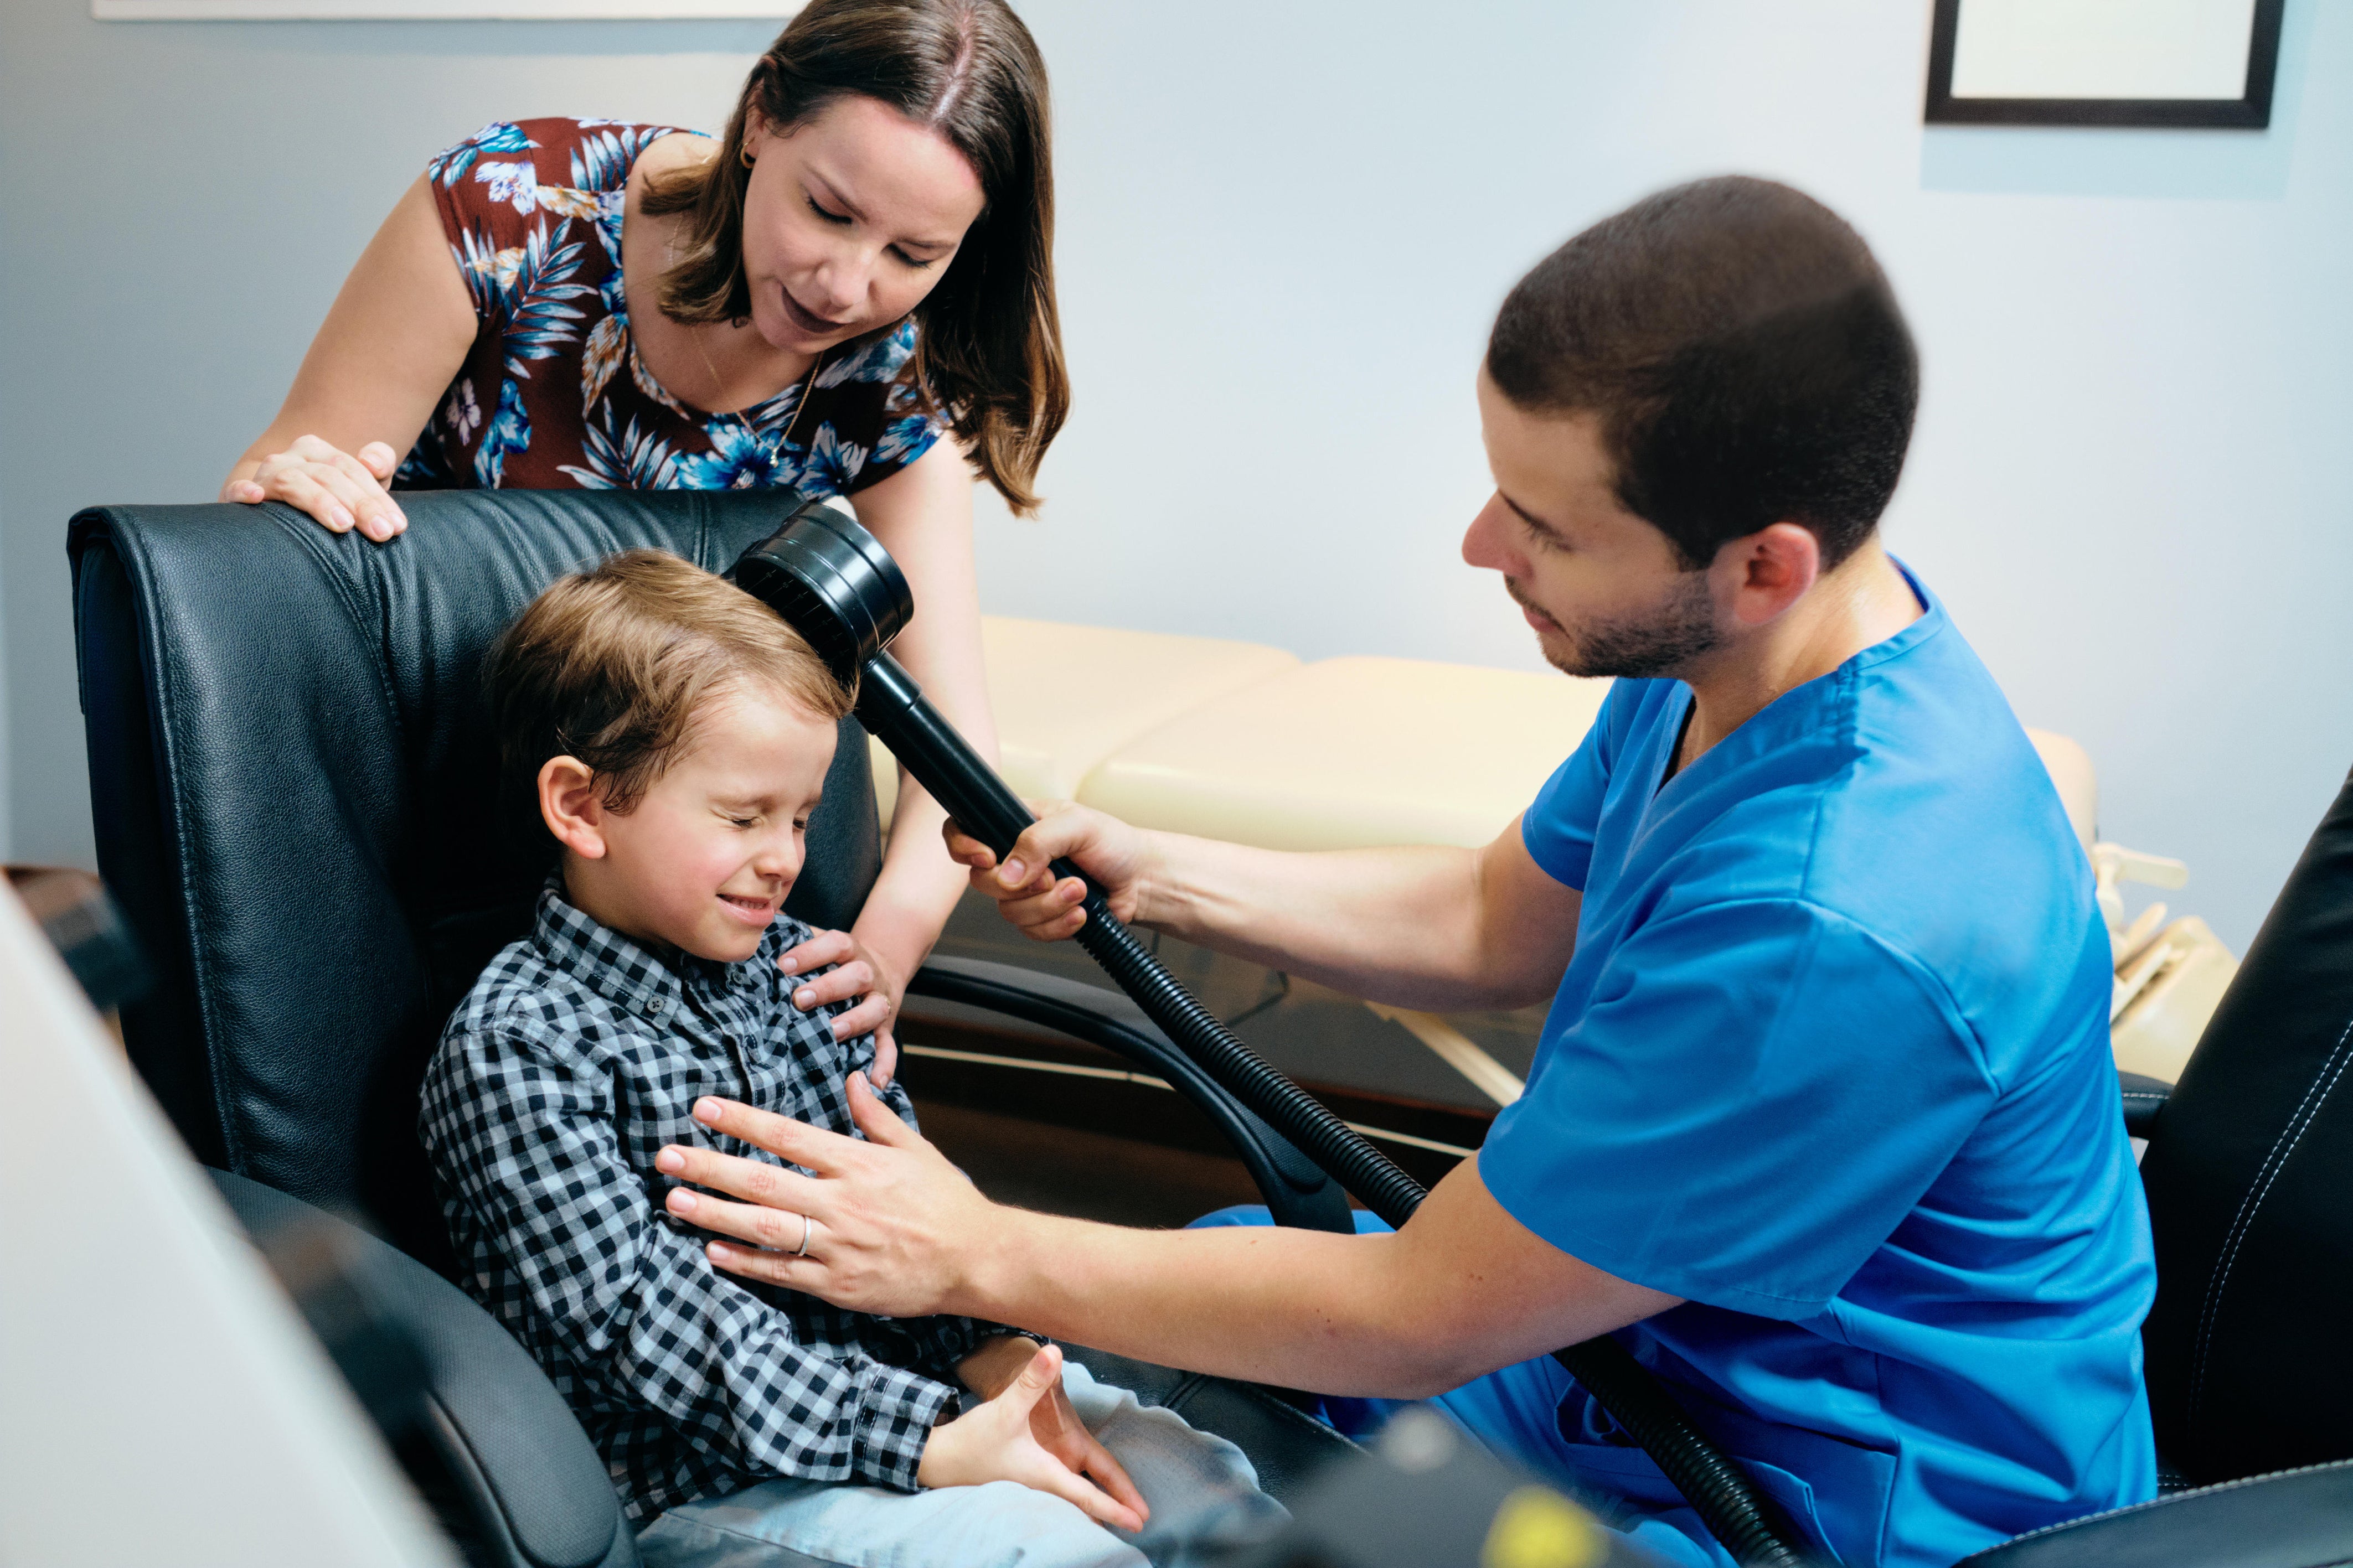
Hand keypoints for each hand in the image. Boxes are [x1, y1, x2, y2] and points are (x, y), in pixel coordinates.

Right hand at [223, 434, 407, 541]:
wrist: (269, 512)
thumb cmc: (324, 503)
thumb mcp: (356, 486)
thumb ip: (376, 467)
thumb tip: (376, 462)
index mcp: (320, 454)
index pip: (354, 468)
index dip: (377, 496)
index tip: (397, 526)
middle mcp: (292, 459)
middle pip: (330, 475)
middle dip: (360, 504)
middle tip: (382, 533)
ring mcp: (265, 476)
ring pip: (293, 480)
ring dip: (319, 501)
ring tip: (343, 524)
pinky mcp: (240, 496)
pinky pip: (238, 488)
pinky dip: (244, 491)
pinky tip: (255, 498)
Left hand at [657, 1076, 991, 1317]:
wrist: (975, 1259)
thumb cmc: (945, 1201)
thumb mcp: (915, 1149)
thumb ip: (876, 1116)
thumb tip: (852, 1078)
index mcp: (858, 1163)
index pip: (787, 1136)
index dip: (742, 1120)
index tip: (703, 1108)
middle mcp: (842, 1202)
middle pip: (763, 1181)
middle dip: (711, 1167)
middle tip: (667, 1156)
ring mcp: (837, 1246)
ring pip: (765, 1228)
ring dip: (716, 1214)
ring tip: (676, 1201)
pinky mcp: (838, 1285)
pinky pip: (783, 1273)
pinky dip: (746, 1263)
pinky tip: (713, 1250)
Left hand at [778, 927, 904, 1087]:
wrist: (882, 967)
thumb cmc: (835, 958)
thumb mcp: (820, 939)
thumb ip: (791, 932)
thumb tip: (756, 918)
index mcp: (850, 950)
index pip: (835, 944)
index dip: (811, 952)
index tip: (783, 965)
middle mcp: (868, 973)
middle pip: (856, 975)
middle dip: (829, 987)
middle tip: (800, 999)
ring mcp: (880, 1001)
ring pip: (875, 1009)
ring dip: (854, 1021)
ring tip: (832, 1032)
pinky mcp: (886, 1027)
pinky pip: (888, 1046)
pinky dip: (884, 1064)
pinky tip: (874, 1081)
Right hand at [918, 1342, 1145, 1531]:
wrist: (939, 1460)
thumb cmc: (974, 1440)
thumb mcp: (1006, 1408)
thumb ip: (1032, 1381)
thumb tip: (1053, 1352)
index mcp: (1045, 1475)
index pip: (1087, 1496)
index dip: (1114, 1508)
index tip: (1138, 1521)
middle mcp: (1043, 1488)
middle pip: (1084, 1508)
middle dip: (1111, 1515)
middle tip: (1140, 1524)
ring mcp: (1031, 1493)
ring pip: (1069, 1508)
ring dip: (1092, 1513)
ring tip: (1117, 1519)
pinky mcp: (1022, 1489)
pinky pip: (1056, 1504)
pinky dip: (1073, 1507)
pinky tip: (1079, 1511)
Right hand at [941, 801, 1155, 942]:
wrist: (1141, 880)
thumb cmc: (1113, 842)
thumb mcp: (1078, 824)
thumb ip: (1038, 841)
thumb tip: (1008, 871)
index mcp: (1012, 825)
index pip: (962, 830)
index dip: (964, 847)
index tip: (987, 857)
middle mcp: (1013, 858)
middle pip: (982, 881)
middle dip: (1024, 885)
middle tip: (1055, 875)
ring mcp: (1025, 890)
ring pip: (1009, 911)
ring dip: (1049, 905)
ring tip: (1080, 891)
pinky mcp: (1040, 917)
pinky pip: (1031, 931)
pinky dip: (1059, 924)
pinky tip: (1081, 912)